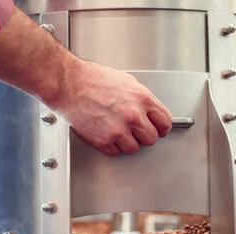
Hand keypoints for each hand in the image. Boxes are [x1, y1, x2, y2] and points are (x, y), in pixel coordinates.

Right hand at [55, 59, 172, 155]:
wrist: (70, 85)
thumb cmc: (93, 80)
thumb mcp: (126, 82)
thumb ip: (141, 99)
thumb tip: (149, 111)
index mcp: (143, 99)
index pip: (165, 122)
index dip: (161, 127)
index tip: (157, 129)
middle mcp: (133, 115)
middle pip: (151, 139)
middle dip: (144, 135)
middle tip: (134, 130)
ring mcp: (119, 130)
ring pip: (134, 148)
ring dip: (127, 142)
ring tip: (117, 130)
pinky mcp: (104, 141)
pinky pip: (115, 152)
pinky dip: (111, 146)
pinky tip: (105, 133)